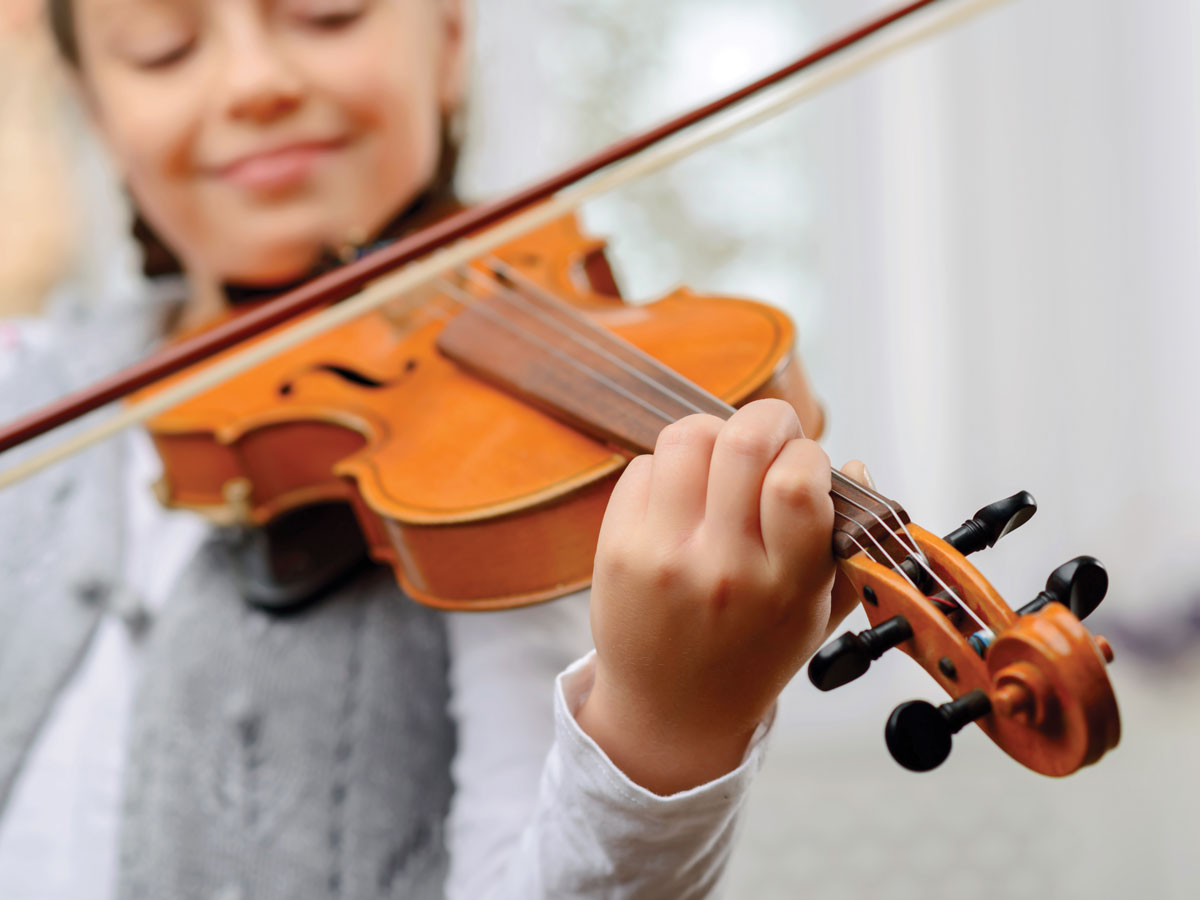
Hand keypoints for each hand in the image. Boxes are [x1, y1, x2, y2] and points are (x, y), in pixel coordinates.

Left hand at [577, 399, 865, 793]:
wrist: (673, 709)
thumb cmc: (751, 652)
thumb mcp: (816, 611)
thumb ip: (849, 542)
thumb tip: (853, 465)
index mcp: (786, 584)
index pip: (798, 481)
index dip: (807, 454)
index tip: (804, 467)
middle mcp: (724, 568)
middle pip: (742, 440)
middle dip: (766, 420)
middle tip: (768, 437)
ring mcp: (664, 556)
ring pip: (688, 436)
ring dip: (713, 435)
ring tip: (721, 464)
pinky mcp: (619, 548)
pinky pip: (644, 465)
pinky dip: (669, 468)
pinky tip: (681, 500)